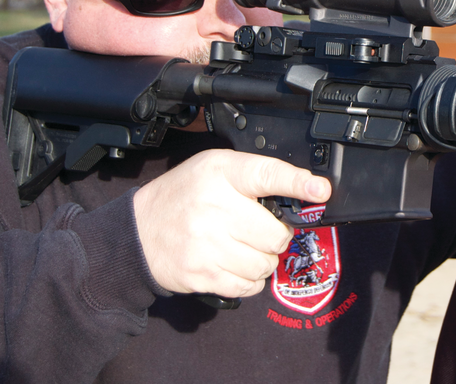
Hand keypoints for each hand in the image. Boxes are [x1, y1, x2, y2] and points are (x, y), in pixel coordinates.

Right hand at [133, 149, 330, 297]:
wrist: (136, 234)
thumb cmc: (182, 197)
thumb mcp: (213, 168)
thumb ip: (256, 175)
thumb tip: (306, 189)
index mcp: (220, 174)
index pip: (266, 175)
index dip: (297, 183)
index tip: (320, 190)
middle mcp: (214, 208)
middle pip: (275, 234)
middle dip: (275, 236)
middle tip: (259, 230)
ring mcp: (208, 245)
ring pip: (266, 264)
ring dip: (262, 260)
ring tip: (241, 247)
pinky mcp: (203, 275)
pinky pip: (249, 287)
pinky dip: (249, 280)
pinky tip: (233, 264)